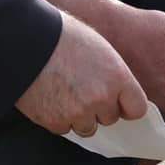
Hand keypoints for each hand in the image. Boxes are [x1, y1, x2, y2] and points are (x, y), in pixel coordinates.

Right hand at [13, 10, 146, 137]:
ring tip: (66, 92)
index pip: (137, 108)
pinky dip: (59, 118)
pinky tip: (52, 97)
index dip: (127, 105)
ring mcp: (78, 113)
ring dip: (80, 116)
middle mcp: (101, 99)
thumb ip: (112, 74)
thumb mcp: (99, 47)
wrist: (28, 42)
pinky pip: (64, 128)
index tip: (120, 101)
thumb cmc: (63, 36)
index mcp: (117, 77)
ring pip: (87, 127)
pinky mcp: (55, 122)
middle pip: (110, 118)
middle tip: (84, 89)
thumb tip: (118, 93)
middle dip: (100, 108)